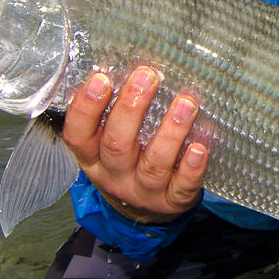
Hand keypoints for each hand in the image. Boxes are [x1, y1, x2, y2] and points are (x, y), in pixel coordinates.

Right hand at [60, 66, 207, 223]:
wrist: (141, 214)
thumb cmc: (125, 164)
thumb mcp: (106, 144)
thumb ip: (112, 112)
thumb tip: (129, 64)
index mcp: (92, 157)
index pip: (78, 134)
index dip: (86, 107)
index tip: (102, 78)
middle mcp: (114, 175)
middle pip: (117, 145)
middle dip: (132, 108)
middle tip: (147, 76)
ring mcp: (144, 191)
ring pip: (154, 163)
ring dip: (170, 132)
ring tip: (185, 103)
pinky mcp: (173, 201)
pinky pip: (182, 185)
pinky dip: (192, 166)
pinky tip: (200, 146)